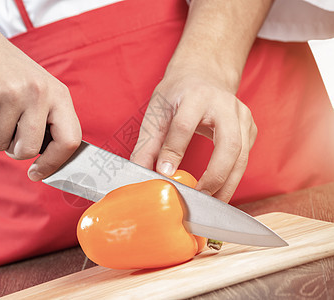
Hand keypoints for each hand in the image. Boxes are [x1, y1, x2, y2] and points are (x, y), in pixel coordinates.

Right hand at [0, 24, 80, 181]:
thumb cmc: (6, 70)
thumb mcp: (38, 89)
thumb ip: (46, 121)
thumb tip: (50, 161)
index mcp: (58, 94)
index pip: (70, 141)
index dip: (55, 164)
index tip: (38, 173)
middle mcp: (38, 93)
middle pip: (28, 150)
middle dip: (12, 150)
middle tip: (5, 132)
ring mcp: (11, 93)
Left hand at [131, 67, 256, 201]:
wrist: (204, 75)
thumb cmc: (178, 94)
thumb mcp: (157, 112)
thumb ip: (148, 144)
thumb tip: (139, 173)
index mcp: (196, 96)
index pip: (185, 126)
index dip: (173, 152)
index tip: (164, 174)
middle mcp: (225, 104)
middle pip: (228, 145)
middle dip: (214, 177)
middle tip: (197, 197)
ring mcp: (242, 116)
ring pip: (242, 157)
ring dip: (228, 185)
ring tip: (210, 203)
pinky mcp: (250, 129)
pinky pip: (245, 159)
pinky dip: (233, 178)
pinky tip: (219, 191)